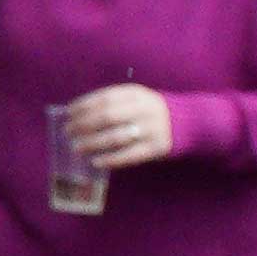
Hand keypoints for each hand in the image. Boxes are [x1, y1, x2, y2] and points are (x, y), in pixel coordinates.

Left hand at [56, 83, 175, 168]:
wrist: (189, 122)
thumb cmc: (151, 111)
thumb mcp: (136, 99)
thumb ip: (113, 103)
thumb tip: (76, 114)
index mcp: (137, 94)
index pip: (104, 98)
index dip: (83, 106)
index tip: (67, 114)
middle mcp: (144, 109)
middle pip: (106, 116)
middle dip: (83, 125)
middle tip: (68, 132)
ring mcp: (151, 129)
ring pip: (115, 137)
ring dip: (91, 143)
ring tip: (76, 148)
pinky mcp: (156, 148)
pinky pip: (129, 155)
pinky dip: (110, 159)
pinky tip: (96, 161)